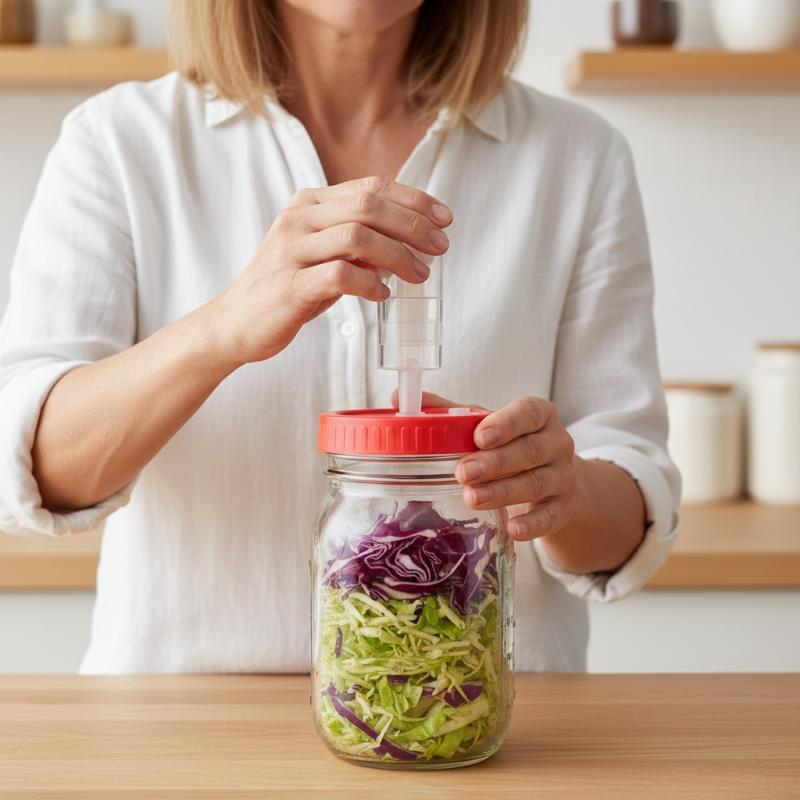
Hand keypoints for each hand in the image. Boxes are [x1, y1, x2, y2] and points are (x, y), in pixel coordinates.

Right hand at [207, 176, 451, 366]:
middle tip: (441, 246)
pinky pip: (340, 276)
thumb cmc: (286, 288)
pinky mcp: (289, 286)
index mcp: (309, 204)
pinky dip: (370, 284)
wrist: (234, 323)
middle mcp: (299, 219)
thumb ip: (358, 244)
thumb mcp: (322, 255)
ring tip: (419, 275)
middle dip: (413, 224)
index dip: (414, 200)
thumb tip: (408, 242)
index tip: (444, 218)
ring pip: (357, 237)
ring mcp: (291, 251)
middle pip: (369, 205)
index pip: (371, 187)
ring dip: (398, 255)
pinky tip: (383, 294)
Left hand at [410, 392, 579, 540]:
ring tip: (473, 498)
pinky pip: (551, 517)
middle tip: (463, 473)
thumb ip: (447, 413)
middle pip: (530, 450)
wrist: (555, 481)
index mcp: (538, 415)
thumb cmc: (510, 446)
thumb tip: (398, 398)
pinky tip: (512, 530)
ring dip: (504, 492)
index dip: (506, 423)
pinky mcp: (565, 508)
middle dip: (496, 462)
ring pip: (537, 483)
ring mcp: (564, 476)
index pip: (528, 412)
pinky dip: (532, 525)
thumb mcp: (485, 426)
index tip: (479, 436)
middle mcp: (557, 442)